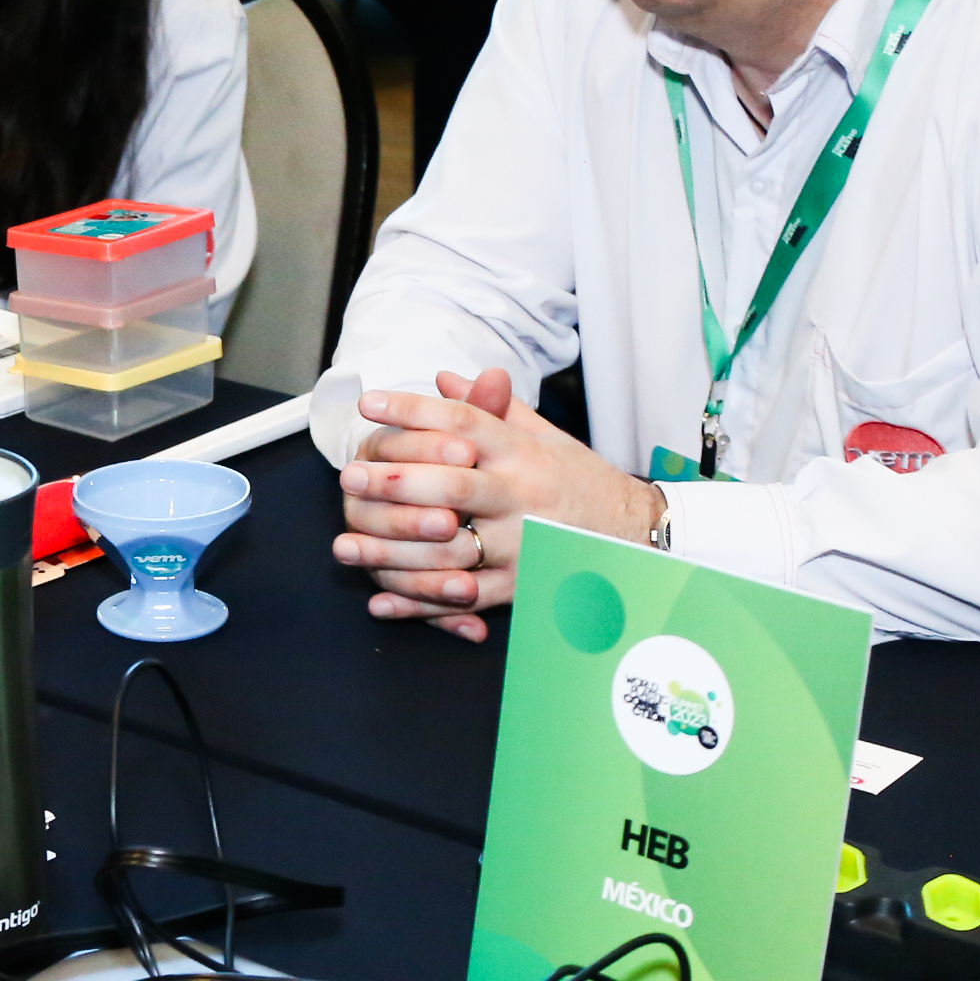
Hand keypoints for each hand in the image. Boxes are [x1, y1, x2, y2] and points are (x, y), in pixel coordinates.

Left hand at [328, 368, 659, 642]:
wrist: (632, 532)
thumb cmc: (579, 480)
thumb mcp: (543, 436)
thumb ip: (491, 410)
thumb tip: (445, 377)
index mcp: (522, 453)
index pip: (464, 424)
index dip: (414, 411)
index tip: (369, 405)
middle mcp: (521, 496)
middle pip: (452, 485)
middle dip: (396, 482)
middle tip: (350, 478)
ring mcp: (521, 544)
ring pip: (450, 548)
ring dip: (392, 551)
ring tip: (346, 546)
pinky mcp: (520, 586)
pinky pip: (464, 598)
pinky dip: (419, 603)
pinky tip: (381, 600)